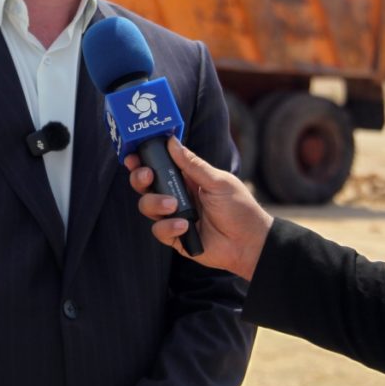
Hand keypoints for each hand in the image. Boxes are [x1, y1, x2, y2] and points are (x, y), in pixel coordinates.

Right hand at [126, 138, 272, 280]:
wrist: (250, 243)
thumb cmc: (239, 208)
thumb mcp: (218, 181)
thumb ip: (193, 164)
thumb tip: (171, 141)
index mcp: (186, 179)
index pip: (159, 166)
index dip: (143, 160)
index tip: (133, 156)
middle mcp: (176, 196)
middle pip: (145, 185)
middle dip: (140, 179)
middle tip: (147, 175)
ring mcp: (174, 217)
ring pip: (147, 206)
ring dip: (155, 203)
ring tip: (173, 205)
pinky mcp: (175, 237)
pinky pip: (158, 230)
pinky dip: (168, 227)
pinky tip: (185, 227)